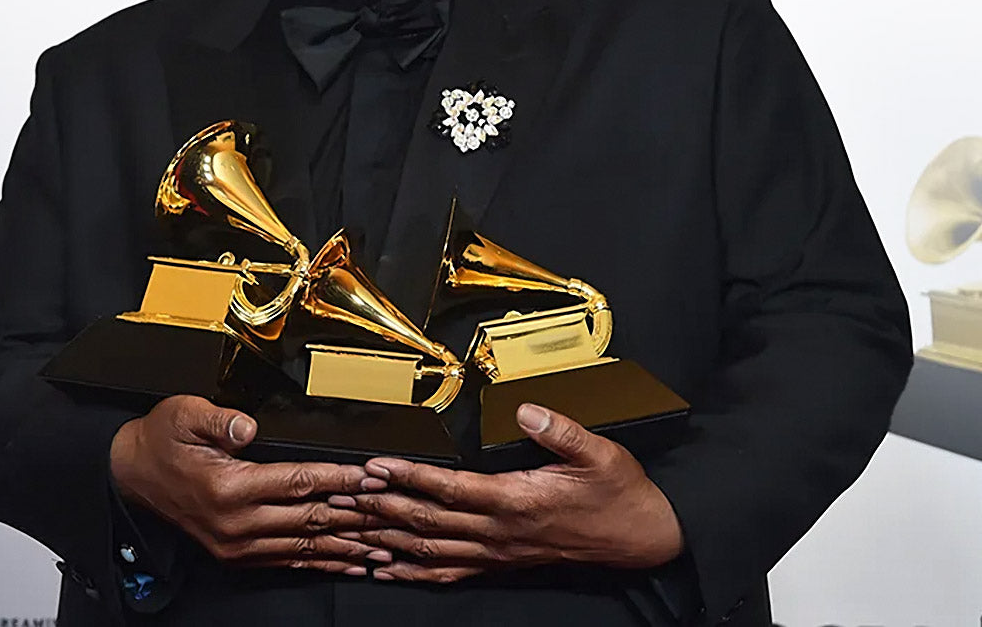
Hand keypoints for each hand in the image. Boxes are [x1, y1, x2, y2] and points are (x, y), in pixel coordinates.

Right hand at [109, 395, 391, 574]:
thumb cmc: (160, 441)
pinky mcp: (236, 554)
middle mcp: (236, 522)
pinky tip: (346, 562)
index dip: (340, 479)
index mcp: (229, 487)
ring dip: (346, 547)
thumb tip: (247, 427)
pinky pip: (288, 561)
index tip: (372, 477)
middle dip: (357, 516)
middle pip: (310, 520)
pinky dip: (321, 563)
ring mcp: (237, 544)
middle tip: (394, 514)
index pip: (299, 482)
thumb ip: (219, 420)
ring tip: (383, 547)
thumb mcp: (184, 414)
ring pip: (305, 547)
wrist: (130, 475)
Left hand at [331, 403, 682, 583]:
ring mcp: (498, 552)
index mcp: (517, 500)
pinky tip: (385, 568)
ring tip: (349, 529)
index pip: (450, 489)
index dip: (410, 477)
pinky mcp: (501, 562)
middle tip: (341, 496)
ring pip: (430, 550)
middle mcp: (500, 532)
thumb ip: (560, 431)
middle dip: (380, 508)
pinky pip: (449, 572)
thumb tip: (527, 409)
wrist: (639, 538)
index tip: (375, 466)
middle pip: (427, 522)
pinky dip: (412, 572)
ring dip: (386, 538)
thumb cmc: (618, 493)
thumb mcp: (599, 452)